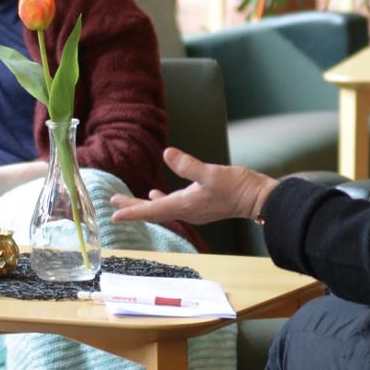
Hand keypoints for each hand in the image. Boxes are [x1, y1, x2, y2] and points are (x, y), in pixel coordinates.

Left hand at [110, 147, 278, 226]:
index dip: (131, 211)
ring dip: (143, 205)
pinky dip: (160, 200)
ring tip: (126, 201)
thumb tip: (167, 154)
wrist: (258, 198)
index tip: (113, 214)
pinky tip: (156, 194)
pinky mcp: (200, 205)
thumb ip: (188, 165)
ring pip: (161, 209)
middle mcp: (185, 211)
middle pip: (152, 211)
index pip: (151, 210)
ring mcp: (193, 210)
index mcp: (184, 205)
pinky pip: (173, 205)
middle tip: (112, 204)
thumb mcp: (211, 173)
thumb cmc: (237, 186)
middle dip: (132, 207)